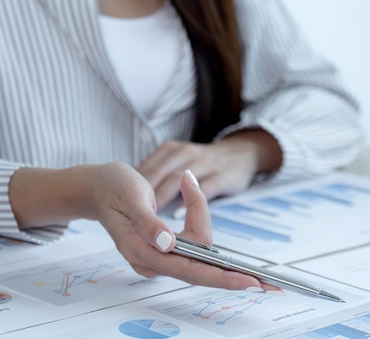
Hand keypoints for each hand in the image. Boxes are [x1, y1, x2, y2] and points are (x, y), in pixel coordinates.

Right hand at [91, 164, 265, 289]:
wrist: (96, 186)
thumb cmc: (113, 187)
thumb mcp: (130, 196)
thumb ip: (148, 222)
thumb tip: (169, 243)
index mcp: (142, 249)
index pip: (188, 269)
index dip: (220, 276)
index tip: (248, 281)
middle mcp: (151, 258)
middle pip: (198, 269)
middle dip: (233, 277)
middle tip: (268, 285)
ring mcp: (156, 255)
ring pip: (196, 255)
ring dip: (213, 244)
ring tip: (222, 226)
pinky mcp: (160, 247)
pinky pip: (189, 246)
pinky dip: (202, 234)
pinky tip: (206, 221)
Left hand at [138, 129, 282, 209]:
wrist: (242, 152)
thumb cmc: (206, 162)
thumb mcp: (180, 159)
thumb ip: (159, 173)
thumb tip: (139, 196)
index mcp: (172, 150)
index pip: (149, 167)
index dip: (137, 187)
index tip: (127, 204)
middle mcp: (186, 154)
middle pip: (161, 173)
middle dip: (146, 196)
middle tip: (133, 215)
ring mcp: (205, 163)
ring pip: (178, 180)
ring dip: (163, 199)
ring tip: (151, 217)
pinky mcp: (222, 175)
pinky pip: (203, 189)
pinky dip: (189, 203)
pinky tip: (177, 216)